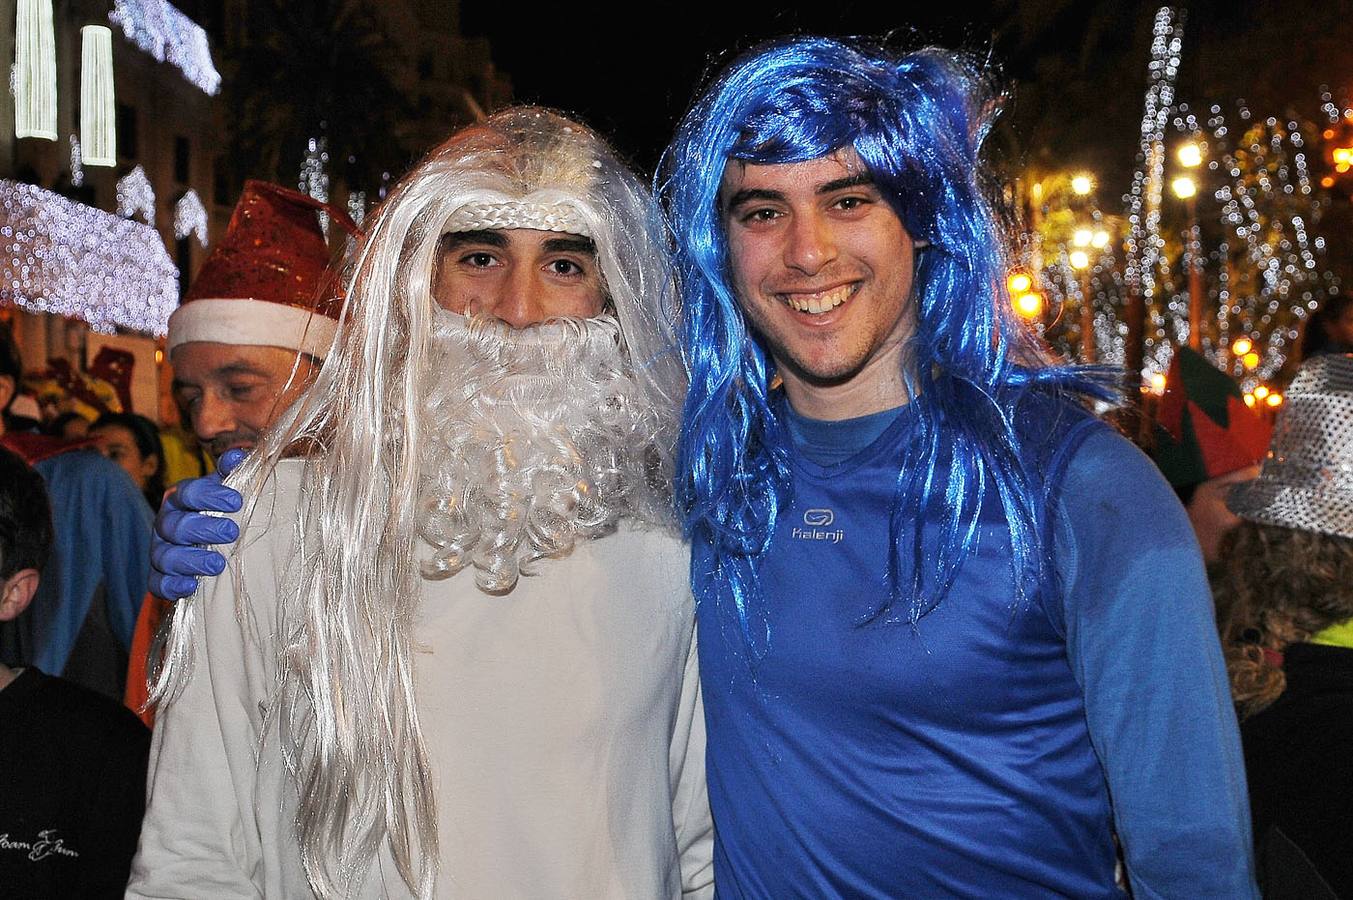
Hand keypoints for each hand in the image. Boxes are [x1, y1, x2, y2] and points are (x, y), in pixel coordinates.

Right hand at [148, 449, 245, 599]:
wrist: (211, 544)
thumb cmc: (221, 512)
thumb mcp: (228, 490)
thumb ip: (233, 473)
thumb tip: (236, 456)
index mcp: (181, 499)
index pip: (188, 493)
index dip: (210, 495)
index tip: (236, 501)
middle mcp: (166, 523)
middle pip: (176, 525)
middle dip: (203, 529)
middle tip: (232, 532)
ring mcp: (160, 551)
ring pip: (164, 556)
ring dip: (190, 561)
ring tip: (218, 564)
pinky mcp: (160, 577)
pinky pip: (156, 584)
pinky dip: (170, 586)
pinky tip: (191, 586)